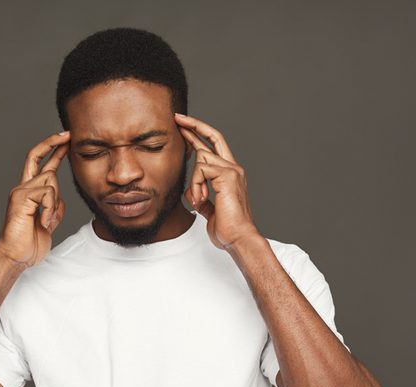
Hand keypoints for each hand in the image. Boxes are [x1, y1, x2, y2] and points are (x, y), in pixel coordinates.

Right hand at [0, 131, 70, 267]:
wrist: (16, 257)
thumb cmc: (29, 244)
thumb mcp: (48, 223)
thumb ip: (54, 210)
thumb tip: (60, 200)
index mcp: (29, 194)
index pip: (40, 165)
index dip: (52, 151)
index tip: (65, 140)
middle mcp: (22, 189)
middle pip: (37, 158)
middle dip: (54, 144)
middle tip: (68, 135)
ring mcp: (20, 192)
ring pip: (49, 179)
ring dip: (55, 201)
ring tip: (47, 221)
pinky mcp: (20, 198)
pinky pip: (47, 193)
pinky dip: (50, 209)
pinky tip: (44, 223)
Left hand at [175, 113, 259, 248]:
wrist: (238, 238)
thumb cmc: (227, 228)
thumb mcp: (210, 209)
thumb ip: (203, 197)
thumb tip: (193, 194)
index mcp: (230, 175)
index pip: (215, 146)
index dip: (200, 134)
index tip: (184, 127)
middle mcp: (234, 168)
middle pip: (213, 137)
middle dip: (193, 126)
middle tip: (177, 119)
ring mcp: (232, 170)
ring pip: (202, 158)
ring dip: (194, 181)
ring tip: (198, 200)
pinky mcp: (228, 175)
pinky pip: (201, 170)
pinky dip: (196, 185)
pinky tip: (200, 200)